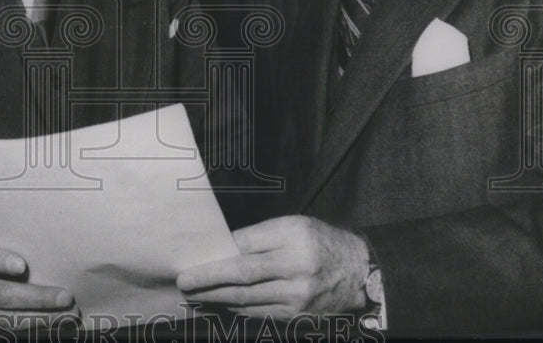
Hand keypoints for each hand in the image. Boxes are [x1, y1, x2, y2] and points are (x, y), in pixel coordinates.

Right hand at [0, 237, 78, 330]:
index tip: (22, 266)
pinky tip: (53, 327)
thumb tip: (48, 251)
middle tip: (64, 297)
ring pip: (4, 320)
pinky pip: (4, 334)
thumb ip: (2, 247)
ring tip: (67, 315)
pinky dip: (32, 331)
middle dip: (35, 297)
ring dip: (41, 319)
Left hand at [176, 215, 368, 320]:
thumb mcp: (293, 226)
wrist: (358, 272)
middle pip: (243, 275)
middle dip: (209, 279)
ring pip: (248, 298)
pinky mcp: (297, 316)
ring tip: (195, 295)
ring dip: (217, 298)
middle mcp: (296, 267)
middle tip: (185, 281)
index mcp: (292, 236)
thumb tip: (223, 247)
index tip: (194, 257)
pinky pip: (259, 313)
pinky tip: (220, 304)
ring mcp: (297, 295)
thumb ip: (259, 236)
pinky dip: (236, 309)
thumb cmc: (320, 242)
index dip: (217, 255)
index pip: (246, 246)